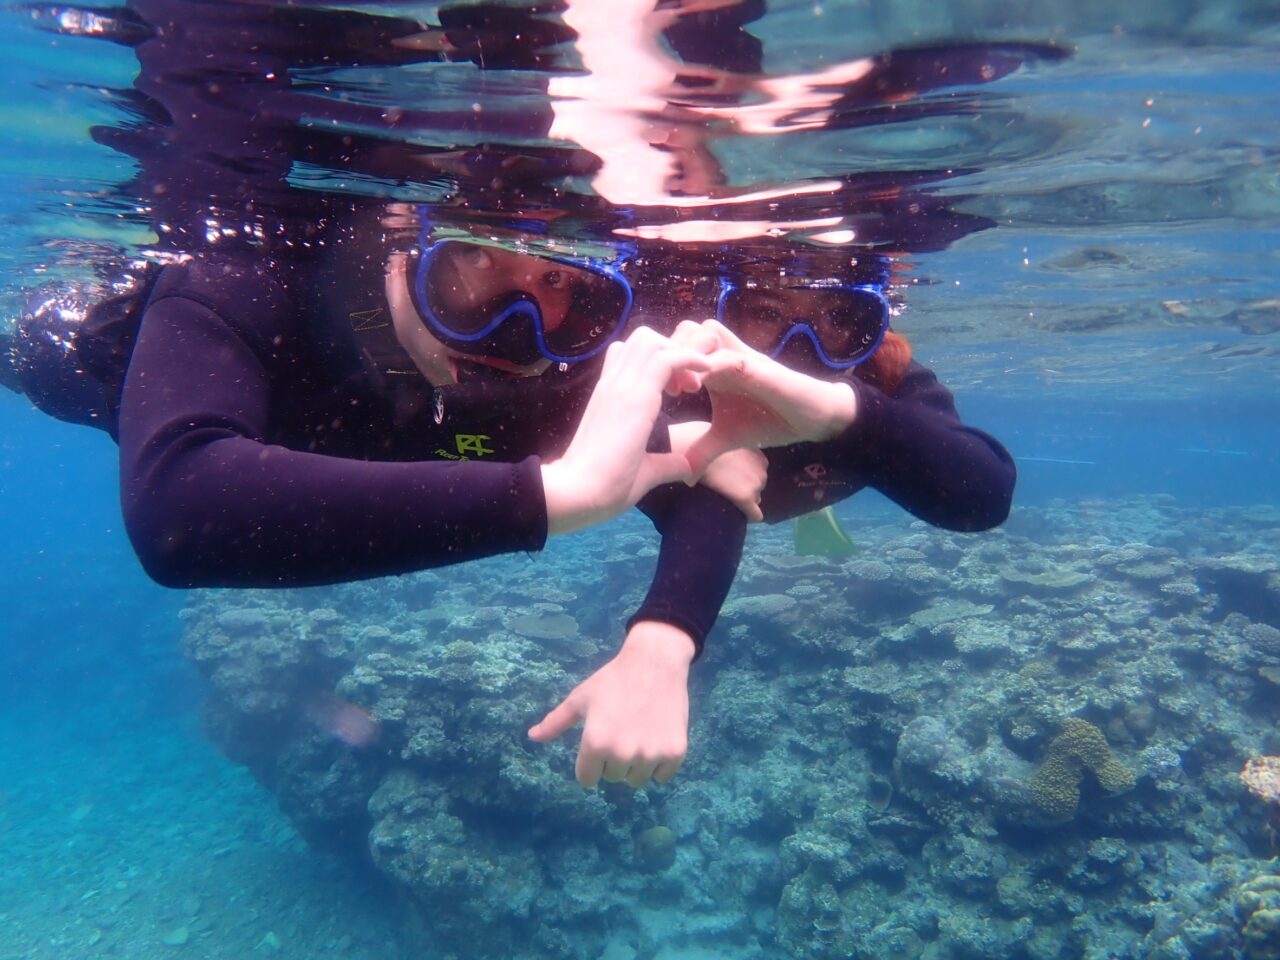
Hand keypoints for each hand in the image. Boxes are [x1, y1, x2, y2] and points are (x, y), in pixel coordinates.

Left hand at [528, 621, 693, 787]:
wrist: (655, 663)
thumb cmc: (613, 679)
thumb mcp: (581, 699)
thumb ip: (556, 722)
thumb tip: (532, 737)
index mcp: (596, 744)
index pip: (587, 779)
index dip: (590, 762)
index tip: (599, 742)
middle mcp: (622, 754)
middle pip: (613, 777)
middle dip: (614, 760)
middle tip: (622, 729)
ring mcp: (651, 755)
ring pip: (637, 780)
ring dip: (636, 764)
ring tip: (639, 733)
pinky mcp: (675, 753)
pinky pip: (662, 776)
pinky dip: (660, 764)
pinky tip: (657, 737)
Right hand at [540, 326, 740, 535]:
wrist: (579, 493)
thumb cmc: (603, 486)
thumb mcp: (643, 471)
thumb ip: (666, 464)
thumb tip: (687, 467)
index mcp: (610, 397)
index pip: (629, 355)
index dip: (659, 363)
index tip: (679, 390)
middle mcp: (613, 384)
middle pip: (643, 339)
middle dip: (672, 350)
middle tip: (688, 384)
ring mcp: (621, 386)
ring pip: (653, 340)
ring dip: (680, 353)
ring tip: (693, 384)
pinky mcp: (635, 395)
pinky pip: (668, 358)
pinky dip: (690, 359)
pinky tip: (704, 376)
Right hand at [668, 420, 766, 521]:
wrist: (689, 450)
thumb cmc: (698, 440)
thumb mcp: (722, 437)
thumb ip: (731, 447)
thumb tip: (725, 455)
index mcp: (756, 452)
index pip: (757, 471)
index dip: (743, 476)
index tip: (728, 477)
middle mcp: (761, 467)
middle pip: (757, 486)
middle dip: (744, 487)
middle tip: (723, 486)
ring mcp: (755, 483)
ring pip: (755, 499)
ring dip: (743, 498)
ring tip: (723, 496)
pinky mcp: (746, 497)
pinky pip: (755, 515)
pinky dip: (748, 515)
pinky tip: (735, 515)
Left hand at [670, 319, 857, 474]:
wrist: (809, 419)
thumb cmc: (770, 420)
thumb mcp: (727, 438)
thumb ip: (703, 451)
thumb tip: (685, 476)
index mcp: (711, 369)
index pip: (675, 347)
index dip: (660, 363)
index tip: (652, 392)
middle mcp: (723, 356)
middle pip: (683, 330)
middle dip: (670, 353)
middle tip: (667, 388)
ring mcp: (741, 357)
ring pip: (705, 330)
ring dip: (689, 353)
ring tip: (685, 388)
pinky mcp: (759, 366)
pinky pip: (730, 354)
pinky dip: (713, 365)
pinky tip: (702, 388)